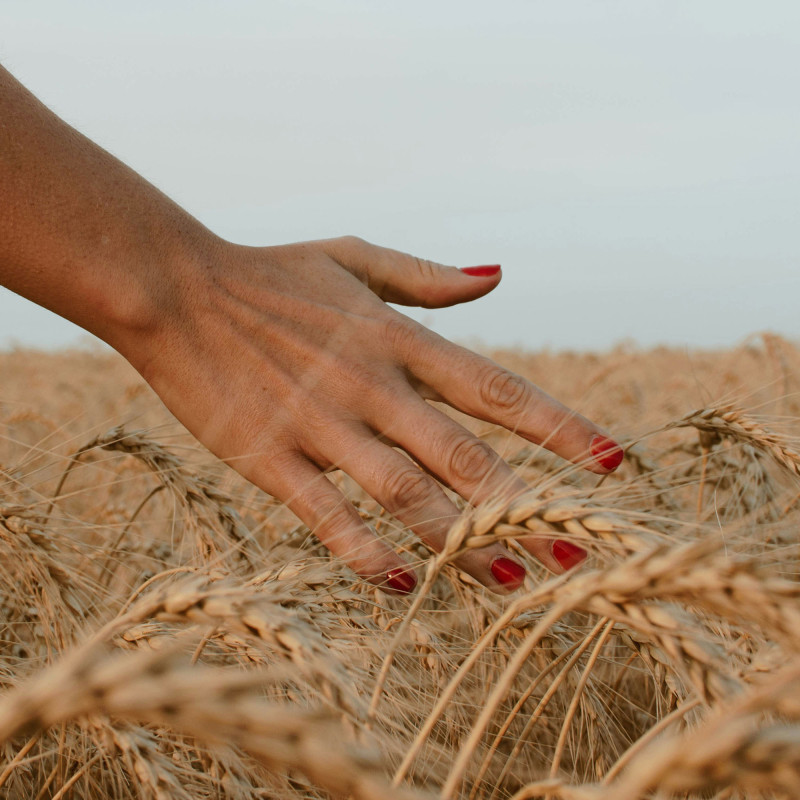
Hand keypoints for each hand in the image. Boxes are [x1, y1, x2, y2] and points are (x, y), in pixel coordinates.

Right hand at [117, 236, 622, 593]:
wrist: (176, 289)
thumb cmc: (271, 274)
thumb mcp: (354, 258)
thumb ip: (430, 276)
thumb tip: (499, 276)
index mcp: (397, 338)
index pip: (495, 389)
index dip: (559, 427)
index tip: (612, 462)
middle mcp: (370, 385)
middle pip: (464, 455)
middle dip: (525, 504)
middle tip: (580, 550)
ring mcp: (320, 424)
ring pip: (404, 494)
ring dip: (460, 542)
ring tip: (513, 581)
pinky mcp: (269, 457)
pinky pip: (326, 515)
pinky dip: (366, 550)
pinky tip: (404, 582)